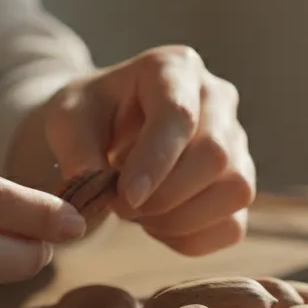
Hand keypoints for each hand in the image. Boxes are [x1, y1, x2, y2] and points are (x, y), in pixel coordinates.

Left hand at [42, 45, 255, 255]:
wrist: (109, 129)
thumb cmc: (92, 116)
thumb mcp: (68, 119)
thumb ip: (76, 150)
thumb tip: (92, 188)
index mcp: (176, 68)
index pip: (179, 115)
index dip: (155, 161)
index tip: (125, 196)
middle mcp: (219, 99)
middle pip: (216, 156)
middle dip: (164, 195)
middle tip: (121, 204)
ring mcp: (238, 142)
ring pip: (235, 190)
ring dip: (179, 219)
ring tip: (139, 213)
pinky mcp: (239, 184)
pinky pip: (233, 225)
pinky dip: (191, 238)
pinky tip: (159, 225)